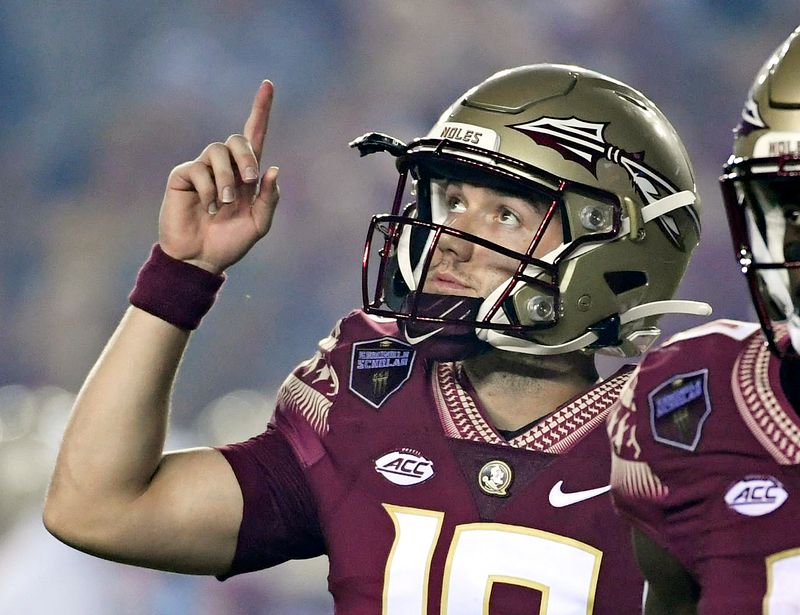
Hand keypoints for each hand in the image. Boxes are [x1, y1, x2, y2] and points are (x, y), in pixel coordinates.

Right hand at [158, 80, 279, 273]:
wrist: (200, 259)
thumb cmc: (229, 242)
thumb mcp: (258, 224)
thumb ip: (269, 198)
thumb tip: (273, 168)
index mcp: (246, 175)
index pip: (255, 135)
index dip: (261, 109)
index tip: (268, 84)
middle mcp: (225, 166)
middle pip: (238, 139)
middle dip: (247, 158)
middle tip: (249, 182)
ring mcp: (203, 169)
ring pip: (218, 151)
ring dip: (227, 179)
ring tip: (224, 204)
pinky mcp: (183, 176)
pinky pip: (200, 169)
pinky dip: (208, 190)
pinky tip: (207, 208)